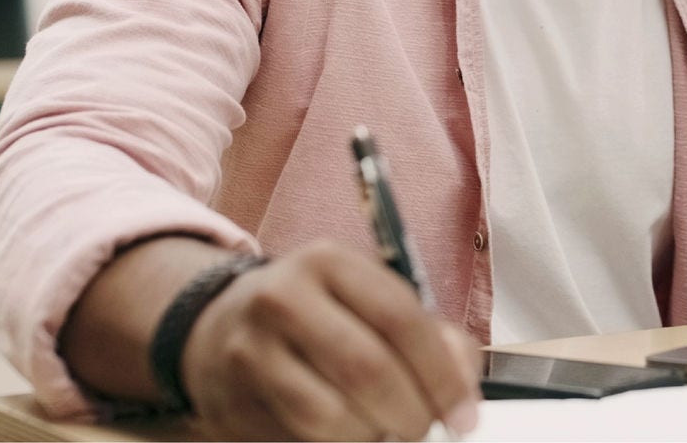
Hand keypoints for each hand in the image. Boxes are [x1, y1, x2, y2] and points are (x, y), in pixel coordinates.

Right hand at [183, 243, 481, 440]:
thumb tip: (460, 389)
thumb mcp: (371, 299)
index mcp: (328, 262)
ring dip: (371, 435)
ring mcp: (249, 352)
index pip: (399, 318)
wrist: (222, 325)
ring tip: (382, 428)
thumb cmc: (320, 314)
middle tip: (425, 428)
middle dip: (410, 412)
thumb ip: (430, 335)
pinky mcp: (232, 403)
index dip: (440, 374)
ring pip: (329, 416)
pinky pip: (297, 439)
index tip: (464, 413)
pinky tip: (344, 431)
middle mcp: (282, 298)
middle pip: (365, 370)